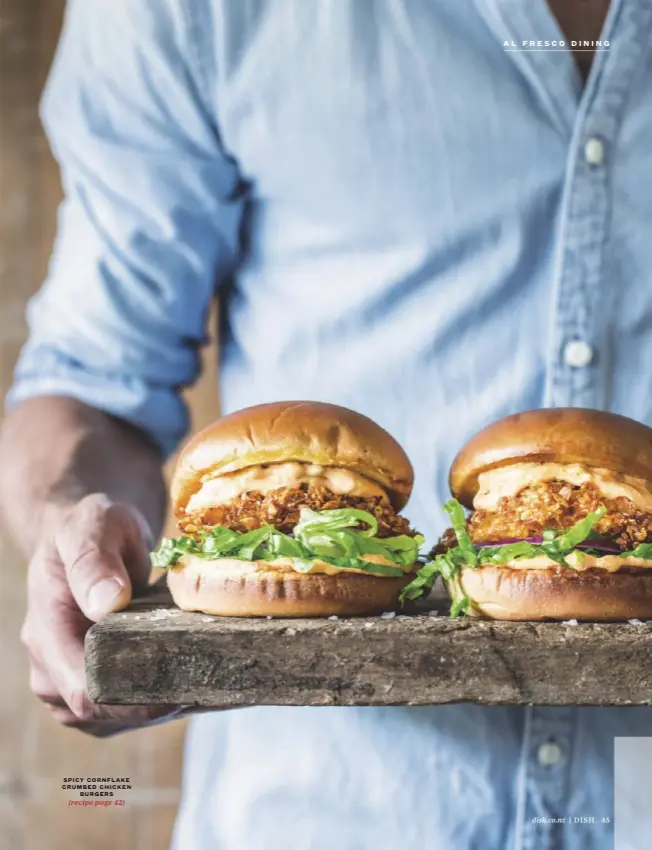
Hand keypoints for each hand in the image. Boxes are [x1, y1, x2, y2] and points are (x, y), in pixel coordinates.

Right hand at [21, 493, 185, 735]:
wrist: (89, 536)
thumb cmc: (91, 527)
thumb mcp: (91, 527)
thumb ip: (93, 561)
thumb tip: (106, 604)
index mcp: (45, 632)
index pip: (84, 691)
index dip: (134, 700)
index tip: (184, 686)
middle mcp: (49, 667)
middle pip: (102, 713)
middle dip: (154, 705)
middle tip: (208, 682)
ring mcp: (66, 682)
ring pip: (114, 718)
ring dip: (157, 707)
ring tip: (203, 680)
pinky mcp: (90, 685)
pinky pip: (121, 711)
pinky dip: (154, 702)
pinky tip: (188, 682)